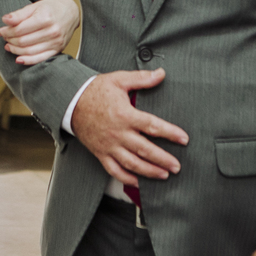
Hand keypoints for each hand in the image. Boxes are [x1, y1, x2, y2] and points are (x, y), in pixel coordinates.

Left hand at [0, 0, 79, 64]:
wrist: (70, 12)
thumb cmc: (50, 8)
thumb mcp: (35, 6)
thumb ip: (19, 14)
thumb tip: (4, 20)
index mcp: (45, 18)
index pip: (20, 29)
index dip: (6, 31)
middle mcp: (52, 31)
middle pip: (23, 41)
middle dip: (10, 40)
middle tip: (4, 37)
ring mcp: (56, 42)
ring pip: (30, 51)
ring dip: (15, 50)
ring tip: (8, 46)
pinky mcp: (58, 49)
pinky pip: (40, 58)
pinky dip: (28, 60)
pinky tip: (18, 59)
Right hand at [70, 69, 188, 186]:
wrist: (71, 102)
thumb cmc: (95, 90)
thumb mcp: (119, 80)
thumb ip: (142, 78)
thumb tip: (161, 74)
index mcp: (125, 115)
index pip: (152, 126)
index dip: (170, 133)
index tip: (184, 139)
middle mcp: (118, 133)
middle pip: (145, 150)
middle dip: (163, 159)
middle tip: (177, 166)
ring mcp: (109, 146)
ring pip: (132, 163)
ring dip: (149, 171)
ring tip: (164, 175)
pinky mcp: (101, 153)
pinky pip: (114, 170)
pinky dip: (126, 178)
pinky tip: (138, 182)